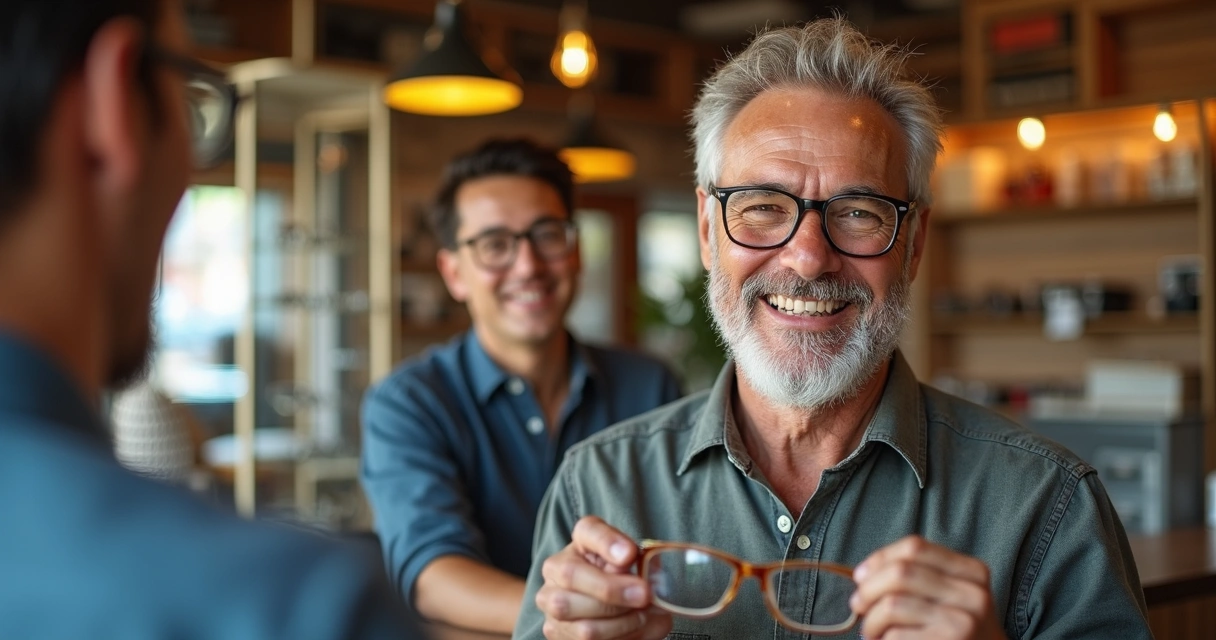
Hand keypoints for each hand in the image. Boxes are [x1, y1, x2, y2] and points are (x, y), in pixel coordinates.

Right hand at [534, 516, 672, 639]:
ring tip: (642, 617)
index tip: (629, 554)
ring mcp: (550, 602)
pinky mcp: (555, 633)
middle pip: (572, 575)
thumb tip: (633, 565)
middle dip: (613, 590)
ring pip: (580, 616)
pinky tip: (632, 629)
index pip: (588, 531)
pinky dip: (618, 637)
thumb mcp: (631, 561)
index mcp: (580, 541)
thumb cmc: (620, 576)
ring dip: (620, 622)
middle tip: (644, 595)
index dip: (608, 542)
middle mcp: (555, 568)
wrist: (602, 602)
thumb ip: (630, 559)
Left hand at [849, 536, 1005, 639]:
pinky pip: (896, 635)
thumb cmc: (957, 632)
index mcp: (972, 572)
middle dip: (868, 589)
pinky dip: (881, 639)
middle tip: (858, 605)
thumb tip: (862, 575)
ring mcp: (964, 622)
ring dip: (871, 620)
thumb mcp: (951, 597)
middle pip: (900, 572)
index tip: (860, 575)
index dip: (879, 558)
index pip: (915, 547)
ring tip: (871, 631)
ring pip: (893, 605)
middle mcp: (972, 593)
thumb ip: (918, 577)